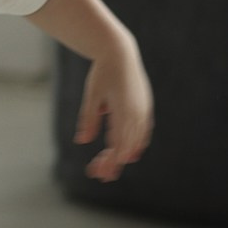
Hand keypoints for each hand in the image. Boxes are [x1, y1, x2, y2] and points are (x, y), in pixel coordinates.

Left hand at [74, 41, 153, 181]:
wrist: (120, 52)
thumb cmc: (102, 73)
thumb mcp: (92, 95)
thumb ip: (89, 119)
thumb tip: (82, 141)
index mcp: (124, 112)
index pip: (118, 145)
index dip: (110, 162)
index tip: (100, 173)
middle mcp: (137, 114)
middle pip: (127, 147)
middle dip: (114, 163)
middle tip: (99, 175)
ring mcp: (144, 111)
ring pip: (137, 141)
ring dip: (124, 155)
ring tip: (111, 166)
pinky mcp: (145, 107)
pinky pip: (143, 131)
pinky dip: (136, 144)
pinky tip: (128, 152)